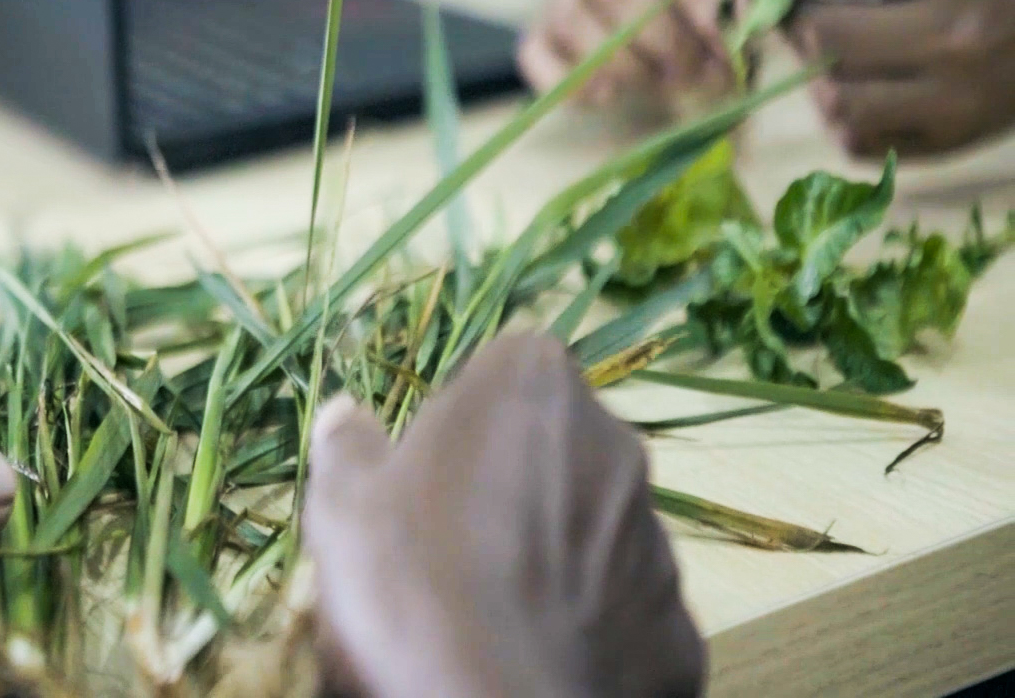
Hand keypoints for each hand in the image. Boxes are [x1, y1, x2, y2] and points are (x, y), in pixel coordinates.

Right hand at [303, 333, 704, 697]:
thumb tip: (345, 414)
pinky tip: (536, 654)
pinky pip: (623, 608)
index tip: (427, 471)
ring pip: (593, 527)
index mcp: (532, 385)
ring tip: (491, 610)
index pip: (501, 369)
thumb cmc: (413, 582)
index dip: (461, 419)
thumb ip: (349, 446)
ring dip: (552, 550)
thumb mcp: (344, 506)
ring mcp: (657, 536)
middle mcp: (615, 442)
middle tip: (451, 543)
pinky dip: (587, 624)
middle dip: (513, 479)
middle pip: (554, 445)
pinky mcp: (679, 623)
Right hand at [522, 0, 729, 106]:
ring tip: (677, 84)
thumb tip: (744, 6)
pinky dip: (569, 81)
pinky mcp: (545, 16)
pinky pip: (538, 53)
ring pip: (576, 20)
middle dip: (668, 39)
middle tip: (709, 72)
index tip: (732, 35)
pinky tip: (608, 96)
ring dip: (629, 65)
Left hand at [706, 0, 1014, 158]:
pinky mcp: (953, 137)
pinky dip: (843, 112)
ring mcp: (959, 93)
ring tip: (835, 40)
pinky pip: (858, 140)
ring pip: (832, 99)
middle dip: (787, 17)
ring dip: (813, 71)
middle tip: (788, 2)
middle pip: (818, 36)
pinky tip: (865, 78)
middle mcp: (957, 30)